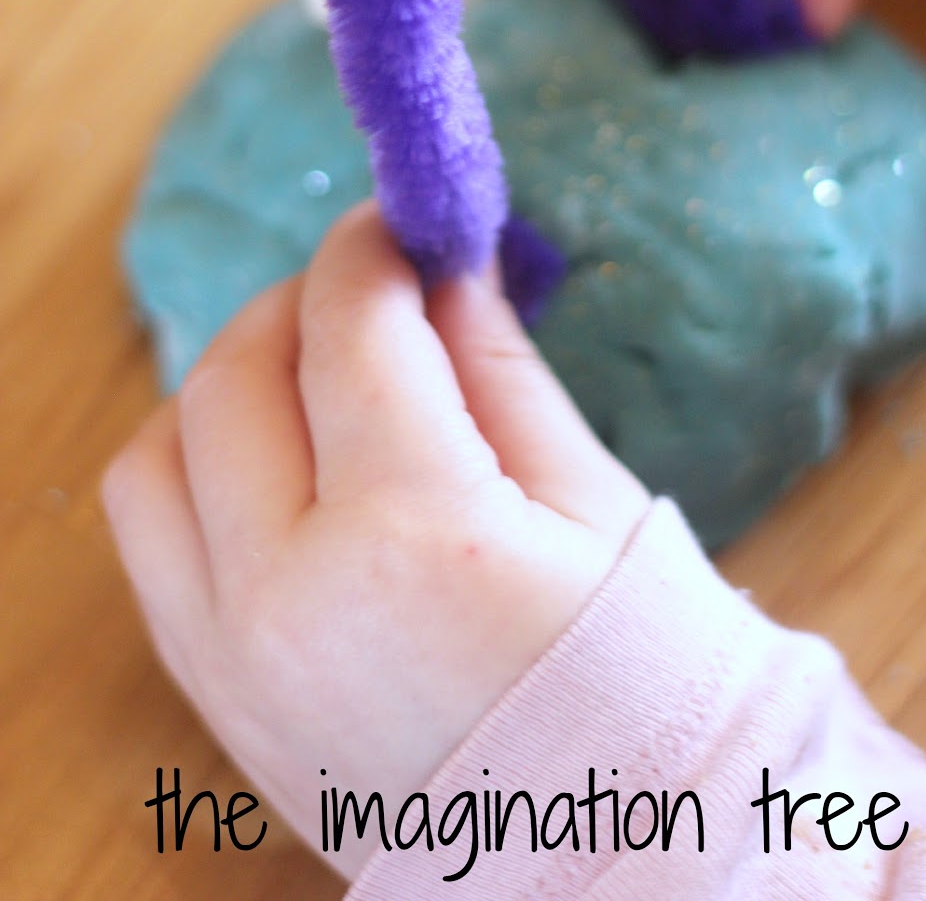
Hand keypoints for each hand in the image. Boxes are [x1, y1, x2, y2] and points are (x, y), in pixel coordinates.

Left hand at [102, 203, 647, 880]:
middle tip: (373, 292)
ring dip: (229, 383)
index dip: (372, 248)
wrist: (610, 865)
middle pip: (237, 374)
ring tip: (316, 379)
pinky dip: (195, 469)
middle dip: (302, 300)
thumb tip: (446, 262)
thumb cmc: (639, 678)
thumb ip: (499, 367)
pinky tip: (278, 464)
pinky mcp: (215, 697)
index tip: (401, 222)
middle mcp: (292, 593)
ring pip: (160, 451)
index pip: (350, 329)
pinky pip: (152, 540)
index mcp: (417, 534)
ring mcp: (233, 656)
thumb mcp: (592, 504)